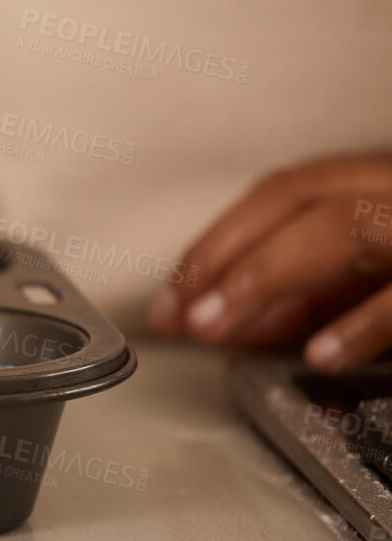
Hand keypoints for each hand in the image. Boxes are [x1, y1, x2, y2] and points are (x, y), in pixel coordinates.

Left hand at [149, 152, 391, 371]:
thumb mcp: (362, 287)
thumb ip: (297, 299)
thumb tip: (215, 318)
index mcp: (377, 185)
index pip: (280, 193)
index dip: (215, 242)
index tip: (170, 297)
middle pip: (296, 195)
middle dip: (222, 254)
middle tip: (176, 316)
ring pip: (344, 223)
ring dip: (263, 275)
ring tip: (212, 327)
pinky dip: (362, 324)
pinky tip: (318, 356)